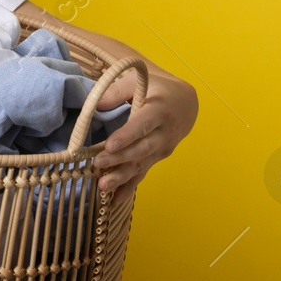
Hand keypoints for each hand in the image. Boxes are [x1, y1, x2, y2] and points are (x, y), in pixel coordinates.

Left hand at [90, 66, 197, 203]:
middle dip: (119, 159)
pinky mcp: (156, 159)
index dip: (127, 136)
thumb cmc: (156, 87)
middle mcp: (164, 133)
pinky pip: (142, 174)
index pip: (143, 125)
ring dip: (122, 178)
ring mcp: (162, 149)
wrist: (185, 103)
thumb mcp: (139, 80)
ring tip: (102, 187)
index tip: (109, 146)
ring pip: (141, 165)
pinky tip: (114, 201)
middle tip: (97, 164)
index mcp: (160, 110)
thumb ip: (117, 90)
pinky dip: (128, 188)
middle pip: (141, 149)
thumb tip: (95, 105)